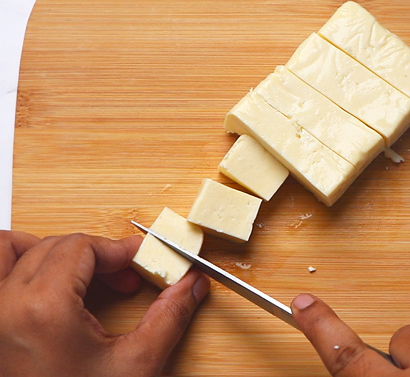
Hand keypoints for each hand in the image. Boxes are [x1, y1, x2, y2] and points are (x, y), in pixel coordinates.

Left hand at [0, 230, 209, 376]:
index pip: (82, 246)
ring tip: (76, 271)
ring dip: (43, 249)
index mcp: (42, 308)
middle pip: (53, 245)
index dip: (119, 249)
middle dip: (95, 253)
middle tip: (123, 276)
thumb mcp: (135, 367)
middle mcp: (3, 306)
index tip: (139, 260)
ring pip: (7, 249)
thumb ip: (169, 317)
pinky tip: (46, 289)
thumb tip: (191, 285)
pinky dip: (16, 267)